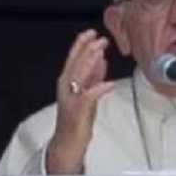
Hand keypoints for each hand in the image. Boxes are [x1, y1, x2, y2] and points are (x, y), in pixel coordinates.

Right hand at [47, 29, 114, 174]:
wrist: (68, 143)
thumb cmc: (77, 119)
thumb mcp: (87, 93)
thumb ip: (92, 77)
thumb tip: (102, 60)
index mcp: (67, 82)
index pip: (73, 58)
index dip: (81, 44)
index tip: (92, 32)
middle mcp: (65, 87)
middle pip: (75, 64)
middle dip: (86, 49)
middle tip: (99, 39)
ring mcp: (70, 98)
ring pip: (78, 76)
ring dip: (89, 62)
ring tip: (101, 52)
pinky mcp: (77, 110)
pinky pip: (88, 96)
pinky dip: (99, 88)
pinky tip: (109, 83)